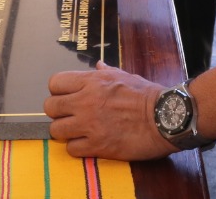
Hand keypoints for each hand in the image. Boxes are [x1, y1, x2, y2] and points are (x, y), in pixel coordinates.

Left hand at [46, 63, 175, 159]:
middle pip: (50, 107)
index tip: (67, 97)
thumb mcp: (125, 75)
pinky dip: (78, 147)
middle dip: (58, 112)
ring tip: (77, 131)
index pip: (55, 83)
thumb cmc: (147, 95)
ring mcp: (90, 125)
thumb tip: (97, 66)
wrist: (165, 118)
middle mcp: (86, 101)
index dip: (58, 91)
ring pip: (56, 130)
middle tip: (70, 115)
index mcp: (92, 81)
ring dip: (66, 131)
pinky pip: (71, 149)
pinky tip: (88, 143)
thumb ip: (106, 72)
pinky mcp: (97, 145)